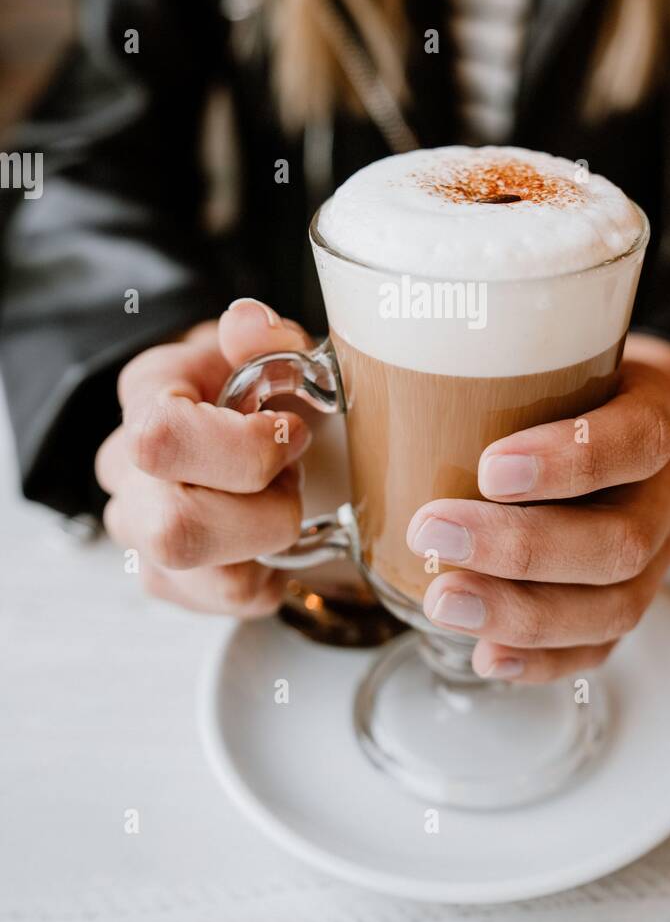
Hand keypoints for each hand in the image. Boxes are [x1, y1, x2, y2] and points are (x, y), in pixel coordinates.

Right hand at [96, 299, 312, 615]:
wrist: (262, 429)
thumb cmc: (267, 391)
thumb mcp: (280, 349)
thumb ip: (271, 338)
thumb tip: (248, 322)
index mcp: (148, 394)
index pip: (161, 439)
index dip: (244, 449)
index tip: (292, 433)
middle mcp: (125, 465)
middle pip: (174, 528)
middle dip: (264, 514)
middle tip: (293, 479)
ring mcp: (137, 527)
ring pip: (201, 575)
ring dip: (267, 543)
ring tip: (280, 504)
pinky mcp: (163, 577)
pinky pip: (221, 599)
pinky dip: (268, 576)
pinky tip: (273, 539)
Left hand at [406, 334, 669, 682]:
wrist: (616, 413)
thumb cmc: (562, 378)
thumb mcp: (543, 347)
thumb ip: (483, 360)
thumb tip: (358, 371)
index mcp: (656, 411)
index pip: (638, 440)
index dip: (571, 460)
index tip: (490, 468)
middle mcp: (668, 487)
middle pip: (621, 539)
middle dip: (521, 549)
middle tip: (435, 532)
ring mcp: (658, 551)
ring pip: (616, 605)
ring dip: (524, 612)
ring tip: (444, 602)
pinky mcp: (632, 598)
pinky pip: (600, 646)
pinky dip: (542, 657)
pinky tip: (487, 654)